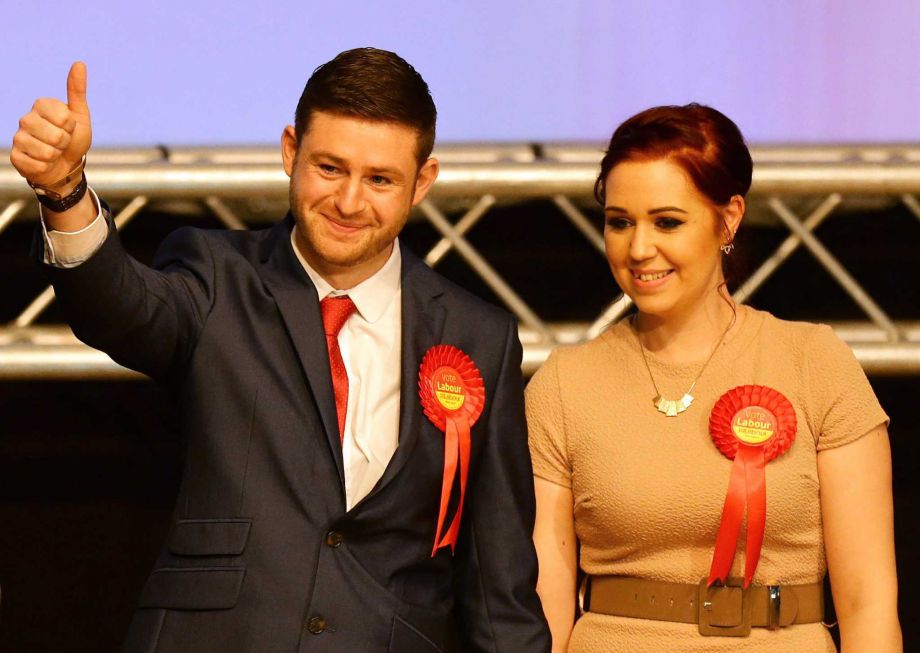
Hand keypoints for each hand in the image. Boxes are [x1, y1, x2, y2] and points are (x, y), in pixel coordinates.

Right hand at [10, 62, 92, 187]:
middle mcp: (25, 118)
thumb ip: (77, 91)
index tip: (69, 128)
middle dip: (64, 143)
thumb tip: (80, 63)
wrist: (66, 165)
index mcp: (41, 105)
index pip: (64, 118)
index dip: (71, 127)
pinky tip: (44, 162)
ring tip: (53, 152)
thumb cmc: (73, 139)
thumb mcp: (80, 115)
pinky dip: (46, 167)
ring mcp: (18, 138)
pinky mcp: (15, 156)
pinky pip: (37, 165)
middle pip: (56, 137)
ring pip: (46, 152)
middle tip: (61, 143)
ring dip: (55, 156)